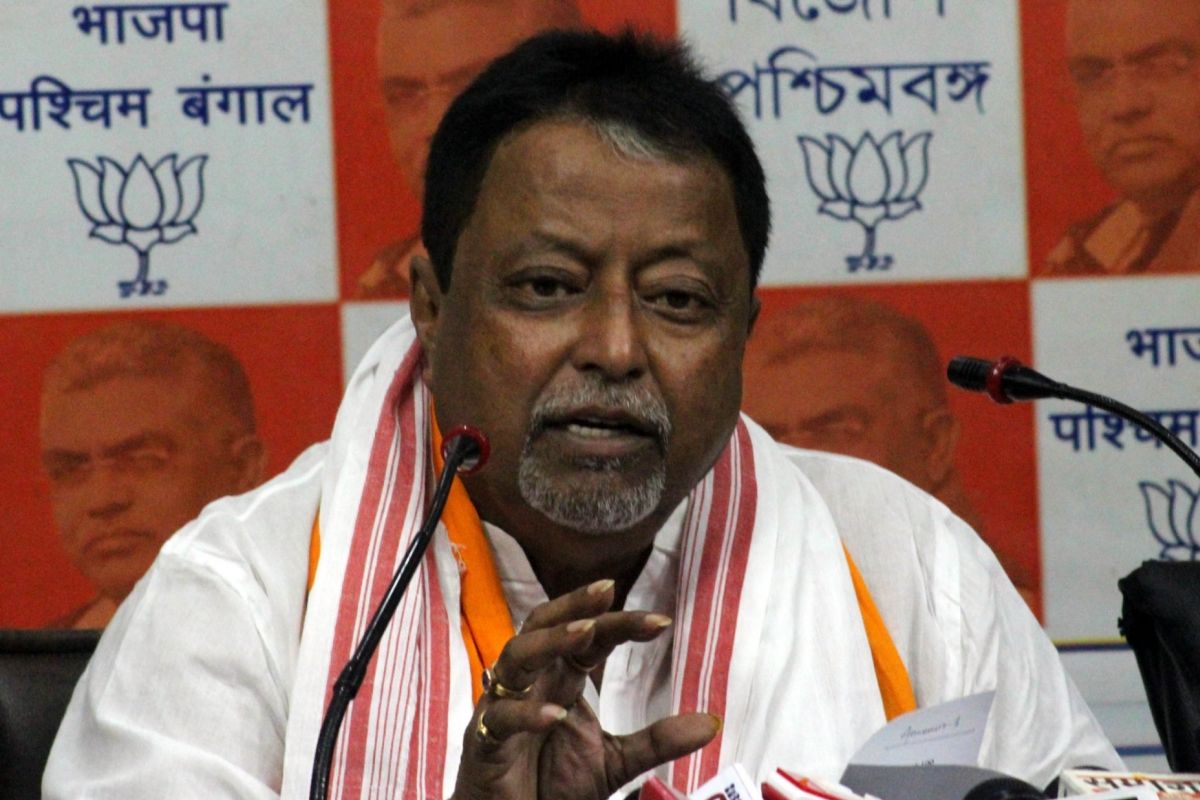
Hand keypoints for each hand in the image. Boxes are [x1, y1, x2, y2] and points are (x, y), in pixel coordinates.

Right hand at [450, 579, 719, 799]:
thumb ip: (657, 740)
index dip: (619, 624)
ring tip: (583, 632)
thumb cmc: (552, 786)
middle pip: (545, 624)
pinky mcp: (484, 743)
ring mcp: (502, 707)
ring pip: (516, 656)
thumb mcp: (616, 762)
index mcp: (561, 679)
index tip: (661, 621)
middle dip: (574, 605)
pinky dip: (525, 713)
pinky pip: (500, 718)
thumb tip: (712, 724)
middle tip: (608, 591)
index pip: (588, 637)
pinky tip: (554, 715)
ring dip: (549, 641)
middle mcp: (531, 682)